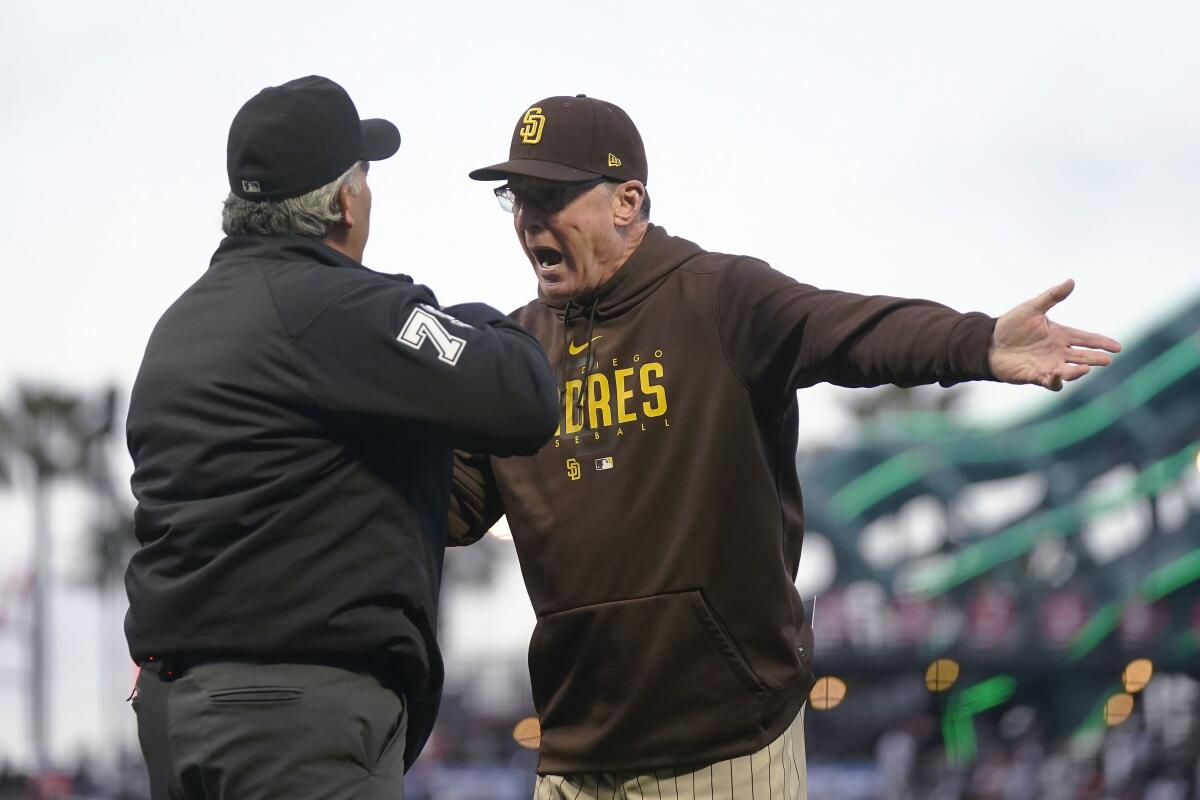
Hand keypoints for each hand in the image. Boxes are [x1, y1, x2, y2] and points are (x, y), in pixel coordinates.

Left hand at [989, 279, 1120, 390]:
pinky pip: (1052, 382)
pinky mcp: (1036, 376)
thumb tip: (1071, 281)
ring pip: (1070, 371)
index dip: (1102, 343)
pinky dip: (1057, 381)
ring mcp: (1049, 364)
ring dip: (1079, 371)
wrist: (988, 343)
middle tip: (1108, 360)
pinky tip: (1058, 375)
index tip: (1117, 347)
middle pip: (1083, 356)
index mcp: (1060, 335)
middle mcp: (1058, 351)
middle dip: (1096, 358)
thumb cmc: (1010, 326)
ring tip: (1086, 367)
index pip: (1086, 339)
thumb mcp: (1031, 308)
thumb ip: (1052, 297)